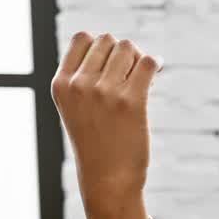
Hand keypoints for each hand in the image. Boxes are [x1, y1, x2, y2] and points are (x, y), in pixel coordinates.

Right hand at [50, 31, 161, 212]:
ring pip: (128, 47)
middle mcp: (79, 85)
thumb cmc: (96, 143)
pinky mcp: (131, 102)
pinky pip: (148, 63)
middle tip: (129, 76)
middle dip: (122, 53)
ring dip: (138, 58)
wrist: (108, 181)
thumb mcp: (76, 108)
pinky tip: (156, 70)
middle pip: (108, 40)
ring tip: (140, 79)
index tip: (111, 64)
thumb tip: (122, 45)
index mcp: (61, 85)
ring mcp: (105, 93)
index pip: (82, 38)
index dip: (101, 46)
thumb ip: (84, 76)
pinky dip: (155, 62)